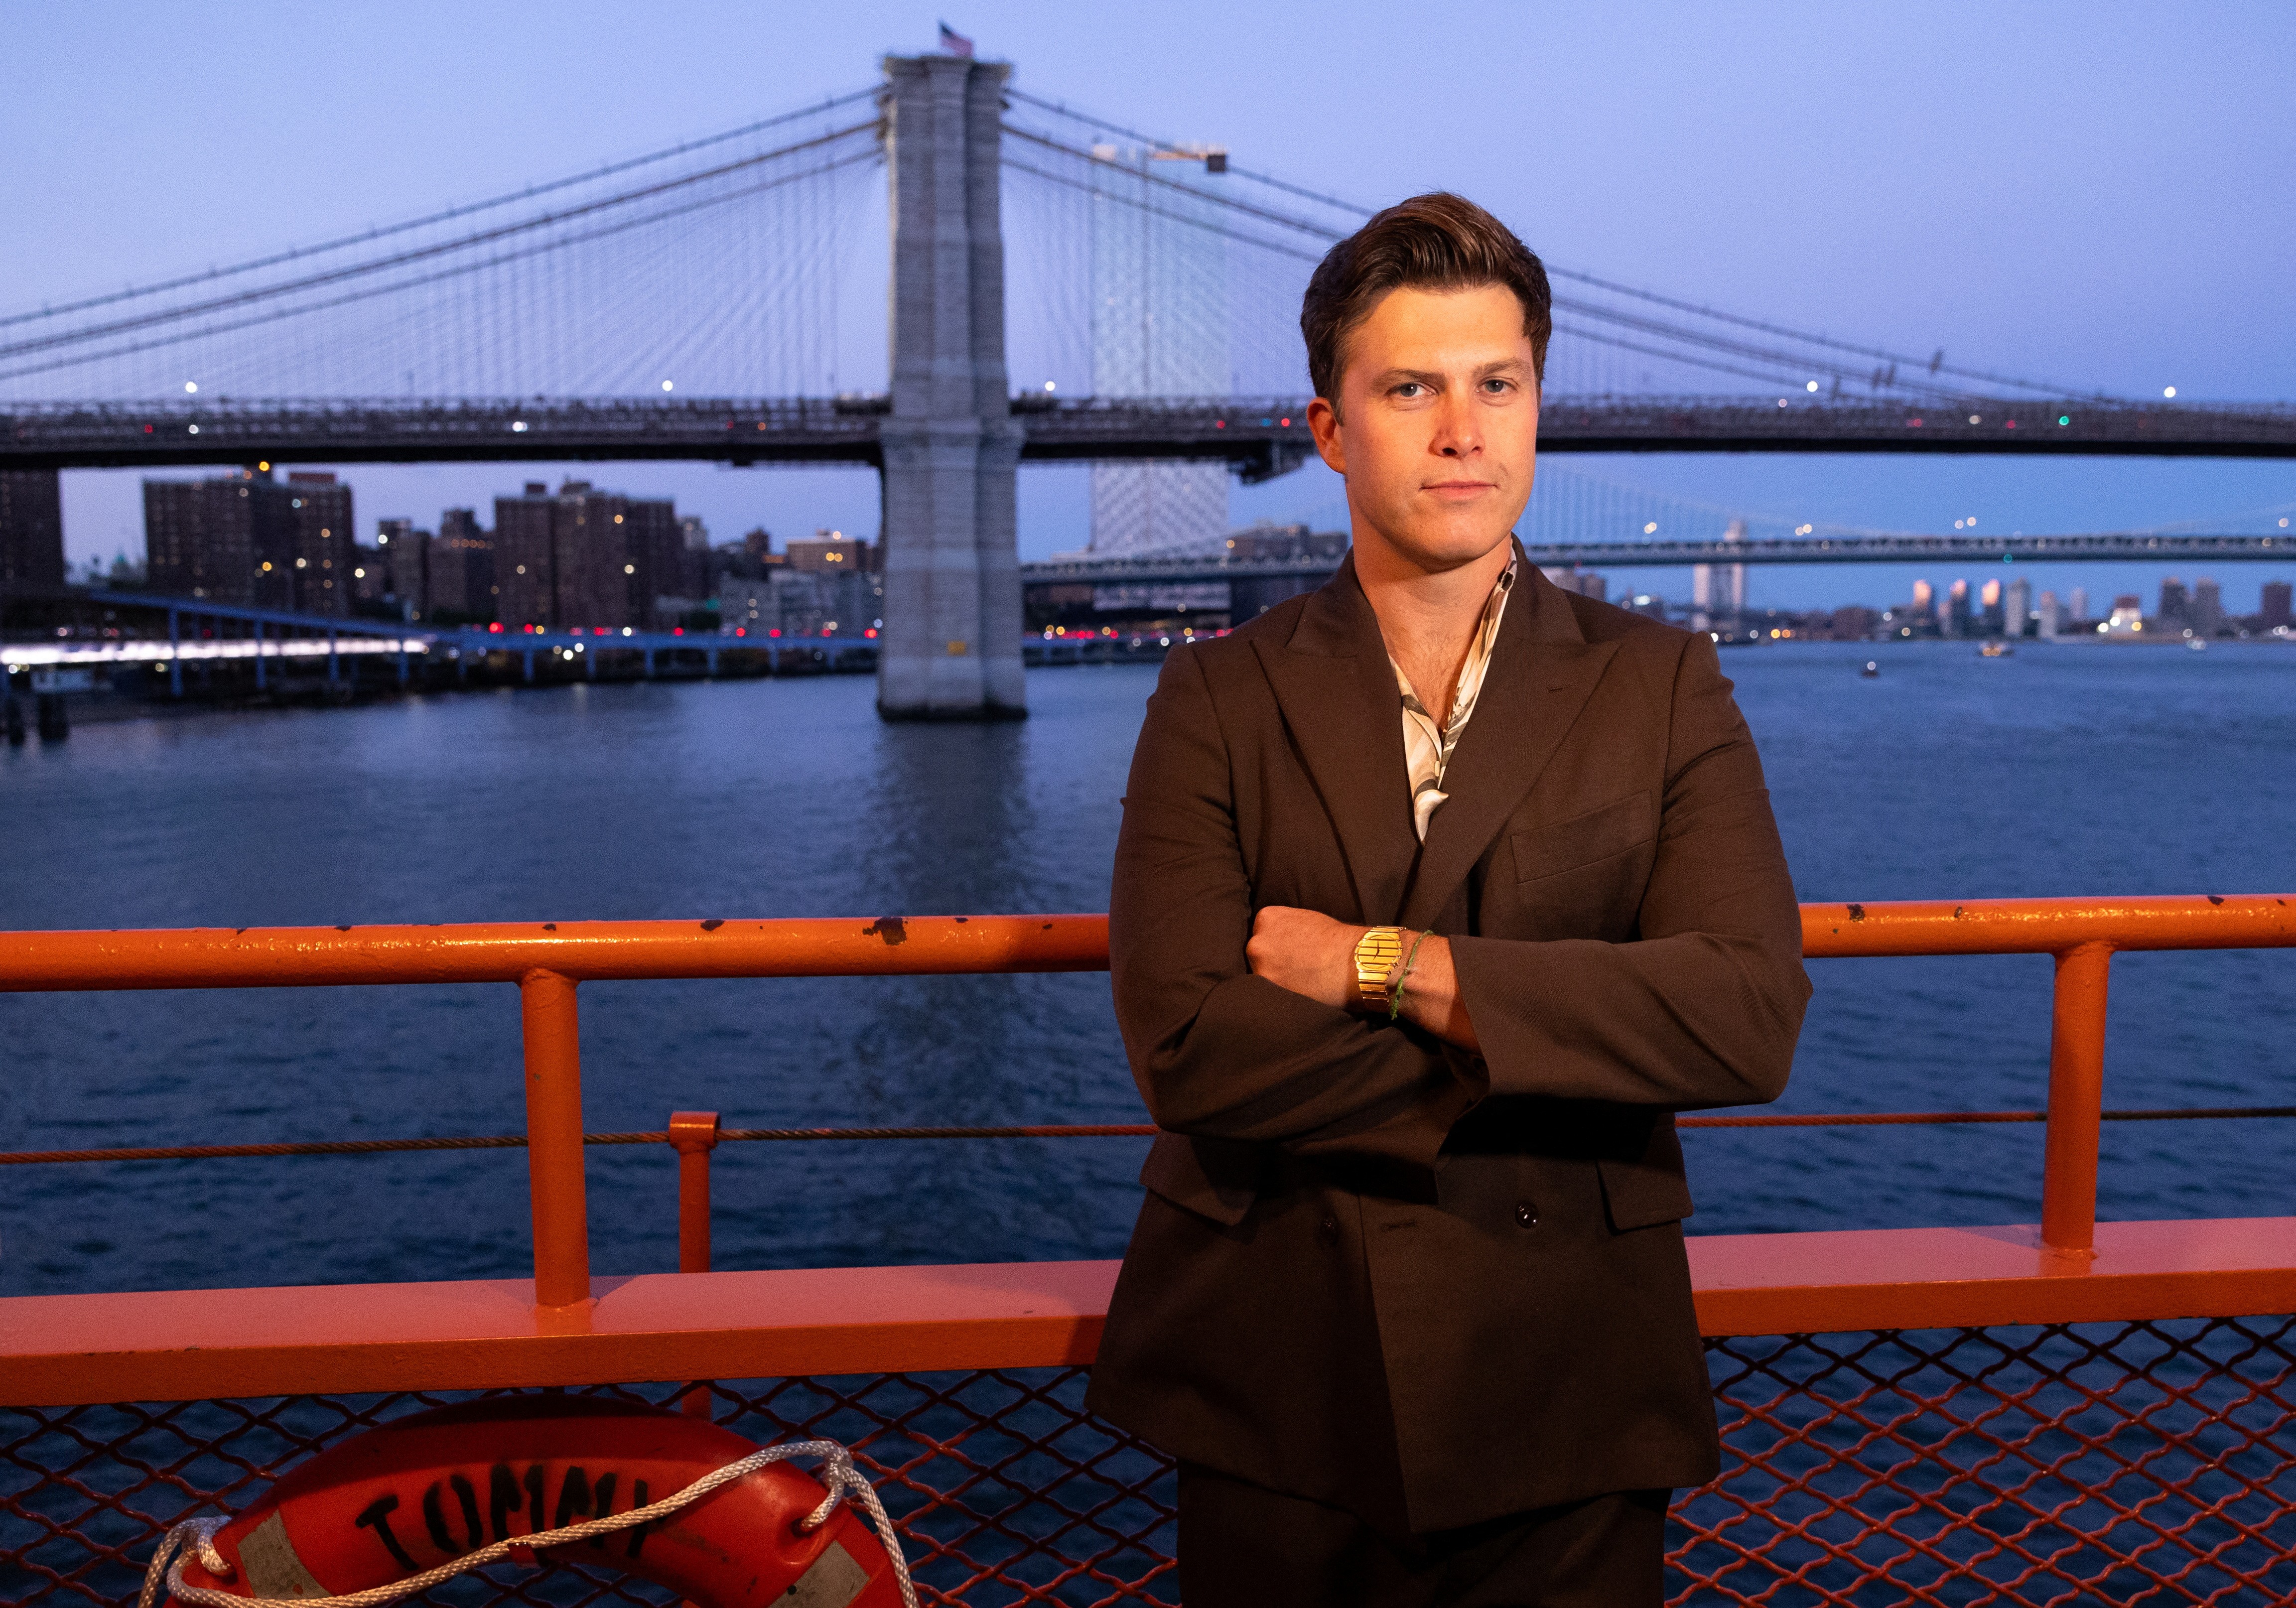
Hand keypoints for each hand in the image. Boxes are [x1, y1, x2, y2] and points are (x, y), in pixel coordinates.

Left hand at [1246, 906, 1364, 1009]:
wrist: (1350, 962)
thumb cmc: (1335, 939)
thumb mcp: (1304, 919)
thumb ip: (1284, 927)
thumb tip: (1279, 939)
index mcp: (1266, 918)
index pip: (1262, 932)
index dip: (1276, 944)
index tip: (1288, 952)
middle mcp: (1257, 942)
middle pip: (1258, 953)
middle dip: (1272, 960)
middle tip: (1293, 968)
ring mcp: (1260, 966)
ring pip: (1262, 973)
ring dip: (1275, 977)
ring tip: (1297, 980)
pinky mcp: (1268, 989)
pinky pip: (1269, 991)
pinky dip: (1279, 992)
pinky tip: (1296, 990)